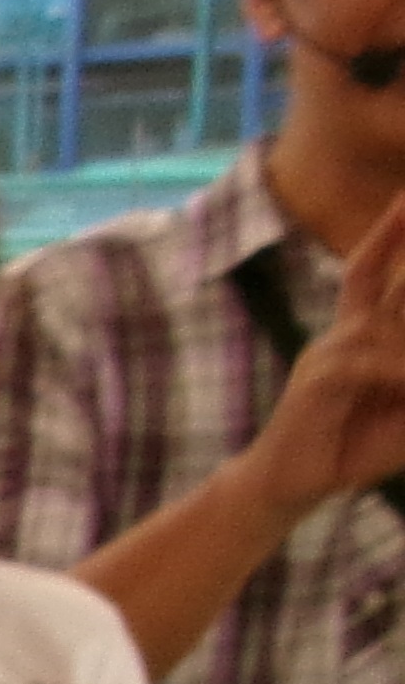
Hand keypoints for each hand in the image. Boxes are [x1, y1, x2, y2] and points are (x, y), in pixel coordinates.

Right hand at [235, 187, 404, 516]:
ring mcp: (326, 354)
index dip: (388, 233)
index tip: (403, 197)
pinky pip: (368, 362)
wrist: (291, 486)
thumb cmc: (352, 448)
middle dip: (395, 237)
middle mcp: (341, 335)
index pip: (370, 271)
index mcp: (360, 336)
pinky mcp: (317, 380)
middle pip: (368, 273)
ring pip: (384, 327)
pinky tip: (403, 388)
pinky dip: (398, 373)